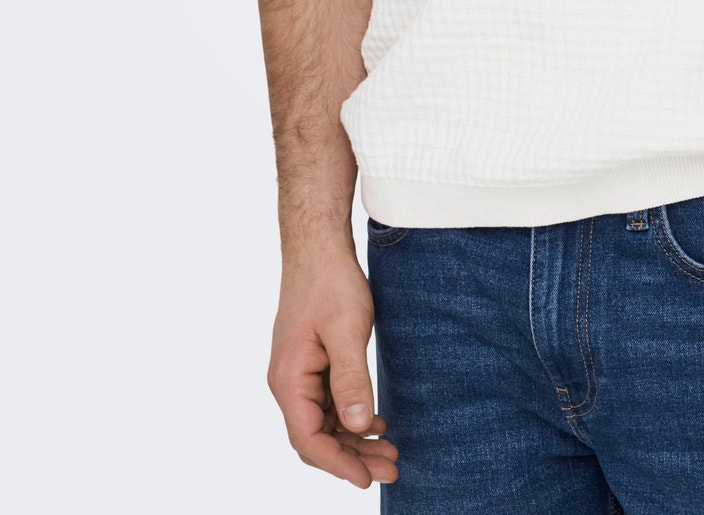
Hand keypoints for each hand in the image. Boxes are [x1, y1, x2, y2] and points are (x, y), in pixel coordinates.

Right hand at [267, 242, 399, 487]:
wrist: (318, 247)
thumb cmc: (330, 283)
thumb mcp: (347, 331)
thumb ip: (351, 380)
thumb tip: (356, 427)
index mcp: (289, 380)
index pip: (309, 440)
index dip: (339, 464)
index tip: (369, 479)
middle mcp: (288, 383)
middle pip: (317, 437)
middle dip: (353, 457)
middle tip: (392, 469)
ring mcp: (299, 375)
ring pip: (324, 423)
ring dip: (354, 440)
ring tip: (391, 452)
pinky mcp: (311, 365)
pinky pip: (328, 404)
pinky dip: (351, 418)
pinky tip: (376, 422)